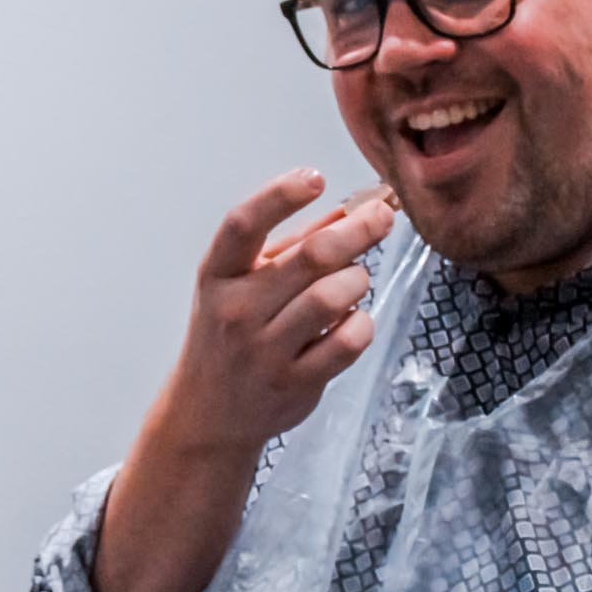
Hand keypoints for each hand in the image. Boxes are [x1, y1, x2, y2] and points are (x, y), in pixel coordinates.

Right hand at [163, 168, 396, 455]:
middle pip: (310, 257)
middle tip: (383, 215)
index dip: (281, 196)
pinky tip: (353, 319)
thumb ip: (293, 243)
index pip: (243, 225)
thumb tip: (351, 204)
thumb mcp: (243, 283)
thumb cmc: (229, 335)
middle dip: (358, 229)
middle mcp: (237, 311)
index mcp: (218, 276)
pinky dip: (362, 323)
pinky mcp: (294, 382)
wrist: (208, 413)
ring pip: (333, 296)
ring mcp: (264, 350)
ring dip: (358, 279)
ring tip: (356, 279)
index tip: (316, 179)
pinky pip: (348, 341)